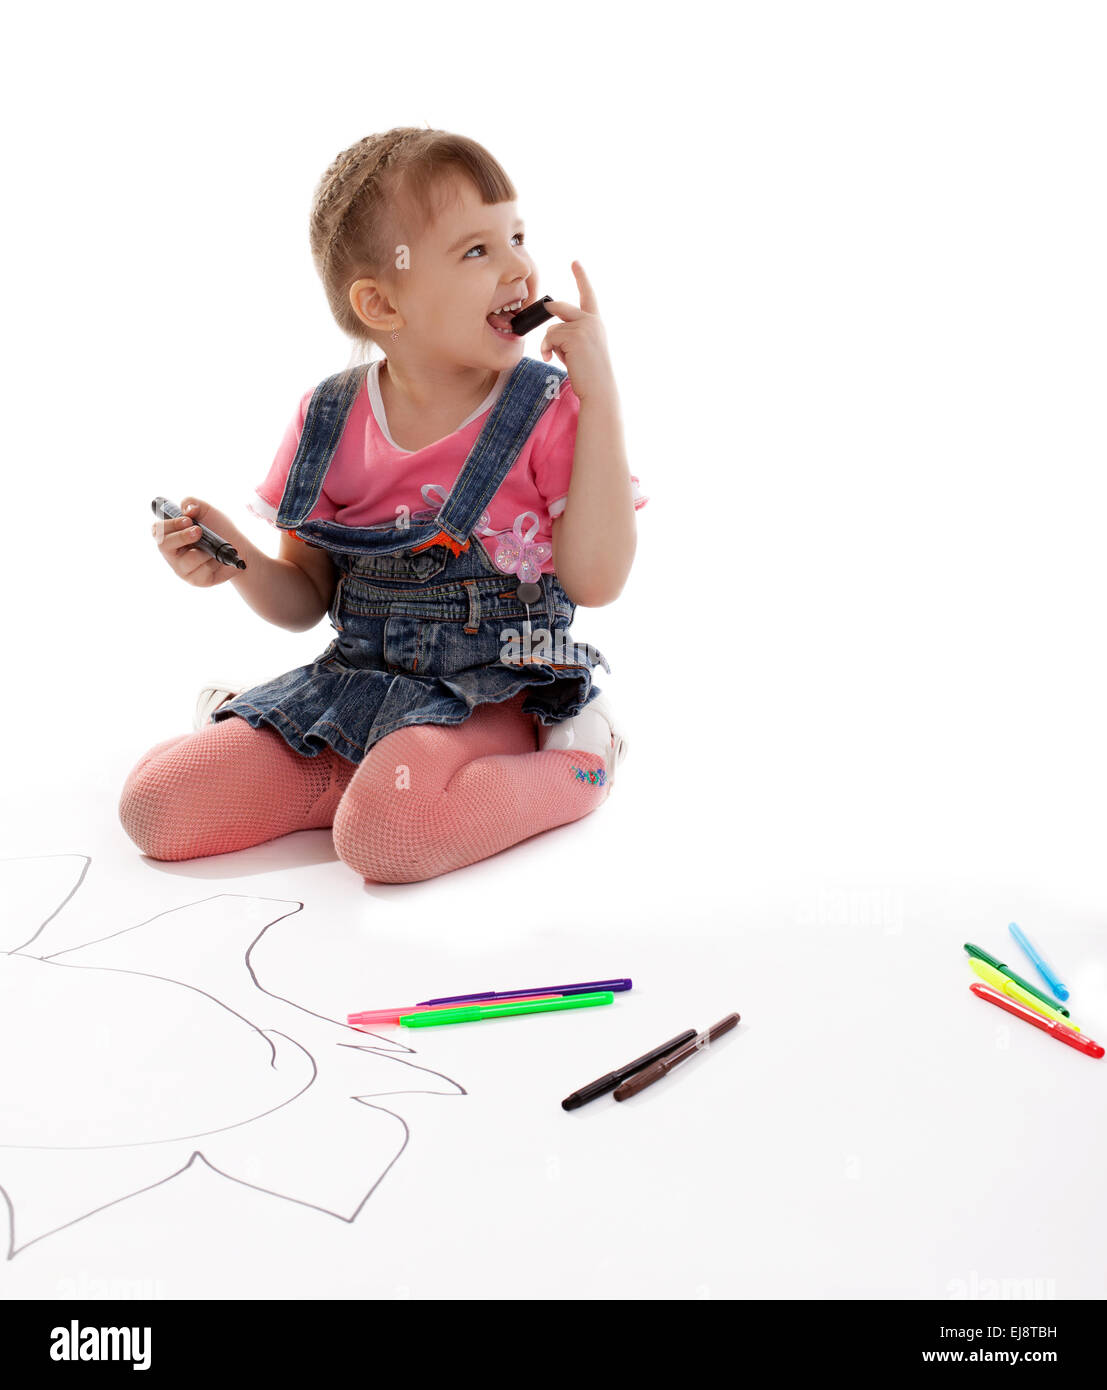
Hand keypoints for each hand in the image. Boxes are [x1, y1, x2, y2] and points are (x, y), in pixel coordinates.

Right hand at [152, 497, 241, 587]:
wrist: (240, 547)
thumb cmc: (218, 528)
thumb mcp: (207, 510)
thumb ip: (193, 503)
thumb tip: (187, 509)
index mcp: (171, 534)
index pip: (157, 530)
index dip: (169, 525)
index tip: (187, 520)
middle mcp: (172, 553)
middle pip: (164, 546)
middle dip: (182, 537)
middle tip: (199, 531)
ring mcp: (182, 568)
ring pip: (187, 560)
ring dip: (203, 551)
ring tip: (212, 548)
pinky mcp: (196, 580)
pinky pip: (201, 572)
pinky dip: (213, 562)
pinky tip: (217, 560)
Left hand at [539, 261, 616, 402]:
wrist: (599, 389)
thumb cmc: (589, 374)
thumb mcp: (581, 349)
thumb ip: (570, 334)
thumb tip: (550, 330)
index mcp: (596, 322)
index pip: (588, 295)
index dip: (581, 277)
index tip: (575, 262)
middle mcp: (592, 320)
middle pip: (558, 308)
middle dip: (547, 314)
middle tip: (543, 323)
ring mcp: (584, 326)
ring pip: (551, 329)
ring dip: (550, 345)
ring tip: (561, 359)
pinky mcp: (574, 335)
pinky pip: (549, 337)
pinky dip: (547, 349)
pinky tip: (552, 359)